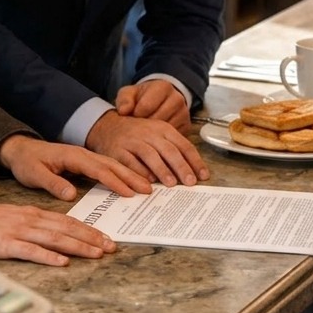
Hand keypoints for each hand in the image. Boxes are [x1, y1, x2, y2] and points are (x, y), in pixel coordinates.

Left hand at [0, 134, 151, 199]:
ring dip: (130, 175)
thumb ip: (52, 183)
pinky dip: (122, 173)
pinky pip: (107, 167)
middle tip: (148, 189)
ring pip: (113, 165)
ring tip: (146, 186)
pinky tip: (131, 182)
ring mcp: (85, 156)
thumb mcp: (34, 174)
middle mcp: (83, 154)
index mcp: (73, 156)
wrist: (21, 149)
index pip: (99, 169)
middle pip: (112, 165)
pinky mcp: (85, 161)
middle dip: (131, 177)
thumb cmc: (27, 162)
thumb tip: (71, 195)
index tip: (130, 193)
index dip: (115, 182)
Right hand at [0, 198, 115, 266]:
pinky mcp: (5, 244)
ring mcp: (18, 231)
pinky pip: (30, 250)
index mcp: (32, 214)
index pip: (67, 221)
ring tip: (96, 254)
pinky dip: (48, 256)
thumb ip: (33, 226)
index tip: (106, 239)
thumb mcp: (13, 219)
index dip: (88, 230)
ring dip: (78, 246)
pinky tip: (62, 262)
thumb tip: (55, 238)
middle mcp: (29, 220)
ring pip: (54, 238)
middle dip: (91, 238)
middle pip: (66, 229)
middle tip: (111, 247)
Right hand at [88, 108, 208, 187]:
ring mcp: (133, 141)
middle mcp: (149, 133)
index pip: (183, 145)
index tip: (203, 176)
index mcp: (163, 129)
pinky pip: (130, 162)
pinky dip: (140, 172)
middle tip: (190, 182)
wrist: (108, 127)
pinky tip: (148, 182)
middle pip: (169, 150)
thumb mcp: (158, 136)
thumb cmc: (139, 136)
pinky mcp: (118, 150)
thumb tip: (194, 172)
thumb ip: (174, 150)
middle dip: (181, 167)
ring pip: (150, 155)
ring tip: (172, 184)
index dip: (194, 161)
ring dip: (162, 170)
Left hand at [116, 79, 190, 132]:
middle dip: (144, 126)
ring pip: (165, 131)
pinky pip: (172, 139)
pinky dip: (161, 140)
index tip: (132, 116)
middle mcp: (177, 99)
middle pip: (157, 120)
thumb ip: (124, 100)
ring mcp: (184, 114)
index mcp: (163, 87)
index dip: (135, 114)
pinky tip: (154, 136)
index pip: (146, 106)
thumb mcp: (129, 93)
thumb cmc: (141, 97)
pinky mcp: (187, 127)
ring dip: (152, 135)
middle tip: (137, 126)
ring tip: (145, 131)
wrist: (159, 100)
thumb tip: (123, 111)